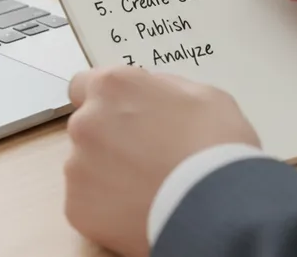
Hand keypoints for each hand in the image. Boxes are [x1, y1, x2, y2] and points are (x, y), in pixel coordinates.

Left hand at [63, 67, 258, 256]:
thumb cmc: (217, 146)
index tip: (123, 117)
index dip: (105, 102)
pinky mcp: (77, 207)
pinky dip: (107, 207)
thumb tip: (149, 93)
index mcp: (113, 87)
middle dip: (109, 139)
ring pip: (84, 167)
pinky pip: (87, 203)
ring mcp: (77, 167)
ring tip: (146, 189)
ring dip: (106, 174)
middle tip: (146, 159)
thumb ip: (163, 88)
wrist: (218, 208)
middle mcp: (86, 122)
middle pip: (86, 128)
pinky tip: (137, 211)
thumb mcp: (203, 95)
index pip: (83, 85)